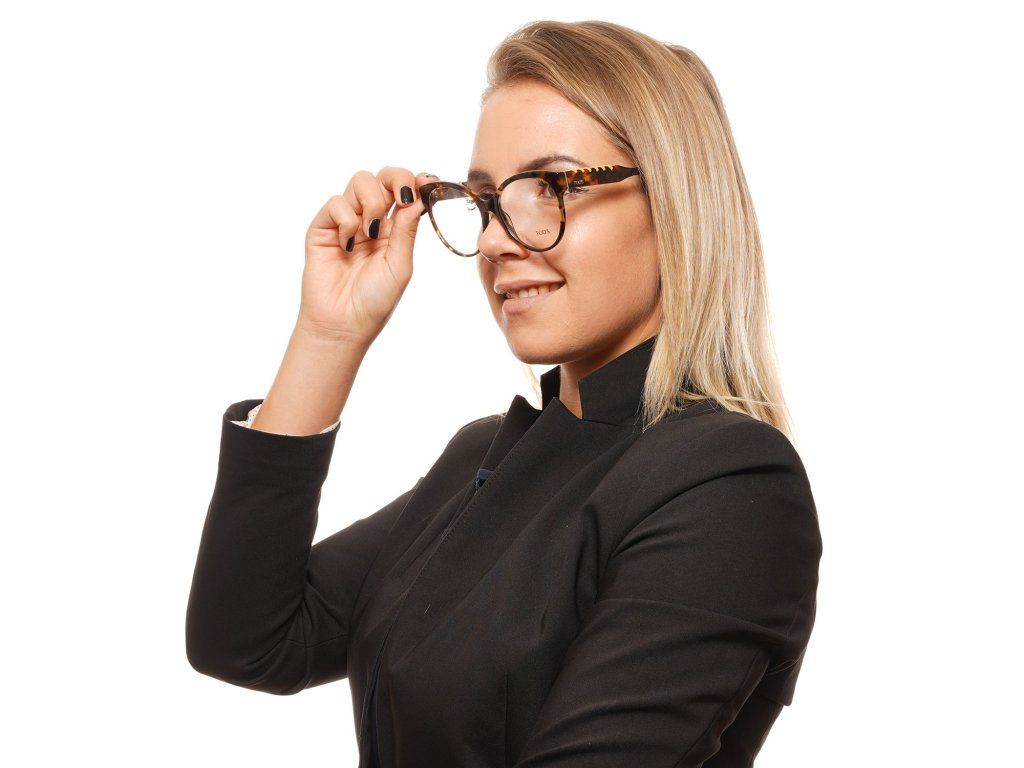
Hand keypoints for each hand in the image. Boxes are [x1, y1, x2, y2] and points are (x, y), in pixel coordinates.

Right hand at [297, 167, 433, 347]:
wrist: (343, 324)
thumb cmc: (374, 301)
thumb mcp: (400, 266)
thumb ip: (406, 231)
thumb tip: (417, 199)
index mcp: (394, 229)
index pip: (405, 191)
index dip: (416, 182)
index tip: (427, 183)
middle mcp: (371, 220)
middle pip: (383, 176)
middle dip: (396, 179)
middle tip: (401, 199)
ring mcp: (346, 221)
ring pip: (360, 181)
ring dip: (372, 202)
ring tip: (370, 233)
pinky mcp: (323, 227)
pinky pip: (336, 203)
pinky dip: (347, 220)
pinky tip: (348, 245)